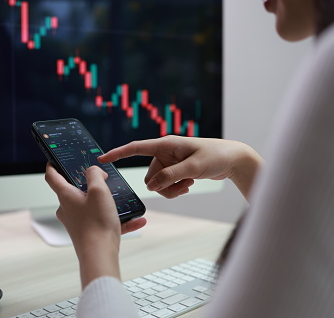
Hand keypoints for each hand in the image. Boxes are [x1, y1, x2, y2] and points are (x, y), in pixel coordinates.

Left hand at [45, 163, 145, 287]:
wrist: (99, 256)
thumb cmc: (97, 224)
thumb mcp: (99, 191)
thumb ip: (95, 174)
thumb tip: (94, 172)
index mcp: (66, 196)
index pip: (52, 177)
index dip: (52, 166)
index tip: (54, 161)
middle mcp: (68, 210)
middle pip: (74, 192)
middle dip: (88, 185)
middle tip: (102, 180)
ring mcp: (77, 223)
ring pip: (93, 208)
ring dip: (109, 204)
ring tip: (125, 202)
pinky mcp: (88, 234)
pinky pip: (104, 222)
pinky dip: (120, 220)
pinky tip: (137, 220)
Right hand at [98, 136, 262, 199]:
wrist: (232, 160)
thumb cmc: (215, 156)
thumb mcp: (193, 167)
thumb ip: (171, 176)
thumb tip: (152, 186)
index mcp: (165, 144)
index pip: (135, 148)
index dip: (118, 154)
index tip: (101, 159)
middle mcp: (164, 153)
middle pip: (149, 176)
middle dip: (163, 185)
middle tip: (183, 184)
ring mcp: (169, 163)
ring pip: (157, 184)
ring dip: (171, 189)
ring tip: (188, 184)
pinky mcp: (175, 171)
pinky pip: (166, 186)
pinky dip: (175, 189)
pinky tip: (189, 185)